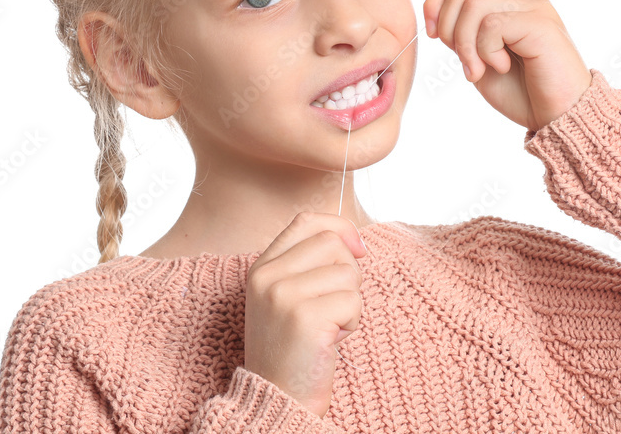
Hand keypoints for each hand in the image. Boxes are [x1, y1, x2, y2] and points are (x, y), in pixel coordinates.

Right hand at [243, 212, 365, 418]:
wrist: (278, 398)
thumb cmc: (293, 349)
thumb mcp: (289, 297)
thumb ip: (310, 264)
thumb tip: (355, 241)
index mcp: (262, 268)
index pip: (306, 221)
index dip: (339, 227)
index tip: (358, 249)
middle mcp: (267, 276)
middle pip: (332, 243)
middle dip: (348, 273)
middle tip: (334, 306)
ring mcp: (282, 295)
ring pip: (348, 272)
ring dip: (350, 301)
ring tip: (329, 326)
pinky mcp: (305, 317)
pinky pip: (353, 301)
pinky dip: (352, 322)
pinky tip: (331, 340)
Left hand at [422, 0, 592, 131]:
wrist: (558, 118)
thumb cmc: (524, 93)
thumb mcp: (480, 60)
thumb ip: (462, 36)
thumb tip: (434, 17)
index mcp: (508, 3)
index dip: (436, 6)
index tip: (434, 37)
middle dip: (448, 30)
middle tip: (466, 63)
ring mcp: (532, 7)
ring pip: (472, 5)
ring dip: (466, 45)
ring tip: (482, 70)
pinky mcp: (539, 22)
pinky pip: (491, 25)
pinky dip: (485, 51)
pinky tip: (502, 67)